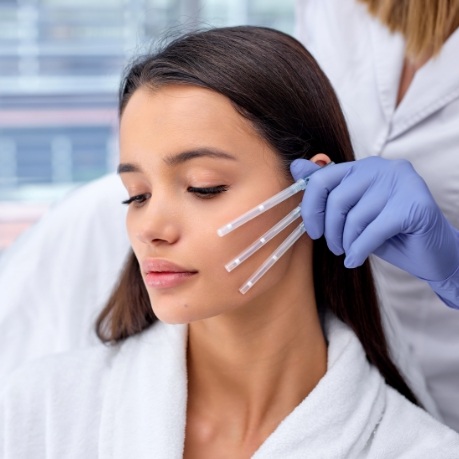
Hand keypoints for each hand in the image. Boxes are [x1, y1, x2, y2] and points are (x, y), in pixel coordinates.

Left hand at [290, 157, 458, 282]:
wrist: (432, 253)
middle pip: (338, 199)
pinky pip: (372, 232)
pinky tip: (355, 260)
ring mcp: (402, 184)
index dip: (311, 207)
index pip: (324, 177)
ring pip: (355, 218)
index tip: (313, 230)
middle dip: (330, 230)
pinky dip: (359, 251)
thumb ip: (326, 188)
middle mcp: (384, 168)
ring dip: (346, 243)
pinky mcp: (415, 205)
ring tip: (349, 252)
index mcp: (365, 166)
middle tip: (334, 247)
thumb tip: (295, 167)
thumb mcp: (352, 211)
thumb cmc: (388, 233)